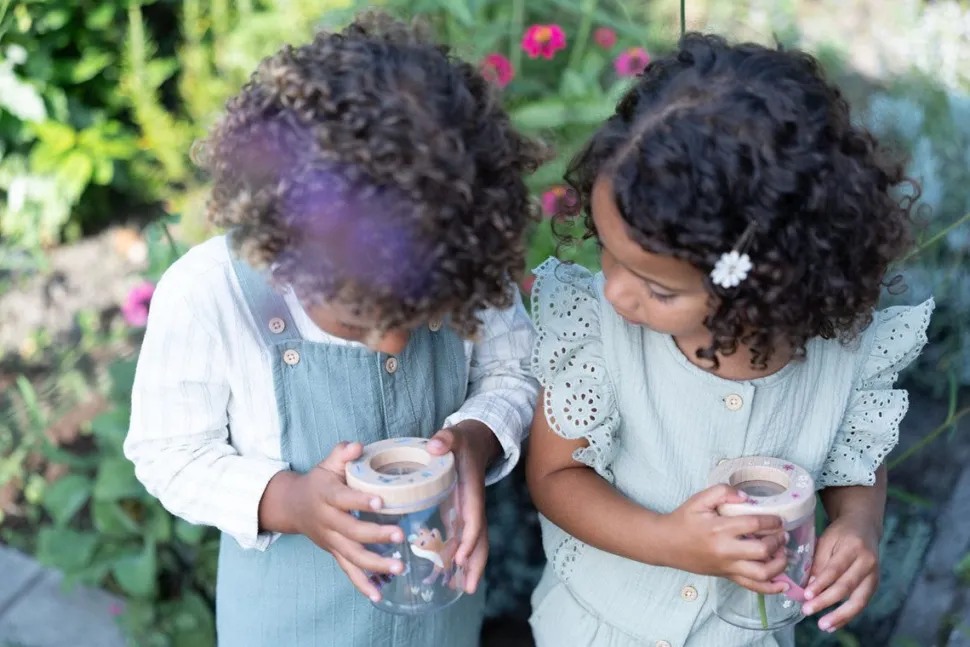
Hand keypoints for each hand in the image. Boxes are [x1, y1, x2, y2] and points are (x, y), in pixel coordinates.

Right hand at [262, 442, 405, 601]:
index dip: (360, 500)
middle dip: (376, 534)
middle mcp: (328, 521)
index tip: (380, 501)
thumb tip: (357, 446)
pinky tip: (378, 595)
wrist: (292, 506)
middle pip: (351, 531)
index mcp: (327, 495)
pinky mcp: (334, 553)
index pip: (343, 498)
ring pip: (352, 555)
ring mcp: (331, 540)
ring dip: (376, 564)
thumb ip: (342, 454)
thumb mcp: (327, 464)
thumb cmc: (319, 481)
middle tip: (401, 535)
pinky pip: (348, 571)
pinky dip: (362, 584)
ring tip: (399, 566)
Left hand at [426, 421, 499, 593]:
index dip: (470, 539)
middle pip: (480, 540)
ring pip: (472, 544)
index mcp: (471, 492)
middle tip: (469, 589)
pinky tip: (443, 574)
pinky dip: (455, 557)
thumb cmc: (462, 440)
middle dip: (476, 564)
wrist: (475, 440)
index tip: (462, 558)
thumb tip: (435, 445)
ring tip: (455, 589)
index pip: (474, 520)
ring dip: (467, 567)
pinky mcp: (459, 513)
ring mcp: (467, 512)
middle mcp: (472, 507)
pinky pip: (460, 539)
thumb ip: (445, 438)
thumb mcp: (454, 436)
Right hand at [658, 485, 788, 594]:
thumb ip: (723, 492)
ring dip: (779, 565)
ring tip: (783, 554)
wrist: (665, 543)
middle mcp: (725, 550)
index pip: (755, 525)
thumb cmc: (683, 520)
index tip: (779, 519)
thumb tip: (746, 497)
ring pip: (761, 574)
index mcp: (719, 528)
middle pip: (762, 550)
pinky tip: (782, 585)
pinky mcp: (726, 576)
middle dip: (778, 542)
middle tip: (782, 535)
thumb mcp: (699, 499)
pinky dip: (770, 589)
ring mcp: (726, 566)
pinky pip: (751, 587)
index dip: (772, 521)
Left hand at [802, 516, 879, 631]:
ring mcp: (874, 575)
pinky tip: (834, 624)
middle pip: (847, 586)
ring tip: (823, 625)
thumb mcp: (827, 540)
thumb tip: (809, 587)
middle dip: (826, 601)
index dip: (821, 584)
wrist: (865, 527)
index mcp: (853, 547)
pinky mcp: (875, 584)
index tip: (806, 595)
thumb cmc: (841, 534)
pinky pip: (861, 603)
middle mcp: (867, 562)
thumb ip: (819, 562)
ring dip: (840, 615)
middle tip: (807, 610)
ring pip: (858, 600)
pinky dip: (848, 615)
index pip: (835, 569)